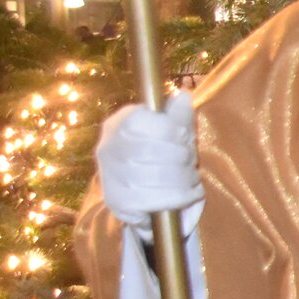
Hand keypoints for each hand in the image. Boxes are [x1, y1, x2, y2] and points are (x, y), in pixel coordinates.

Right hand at [95, 96, 203, 229]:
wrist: (134, 193)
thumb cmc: (157, 153)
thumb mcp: (170, 130)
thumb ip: (178, 115)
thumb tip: (184, 95)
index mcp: (119, 123)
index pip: (154, 124)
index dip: (178, 134)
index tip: (184, 139)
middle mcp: (108, 148)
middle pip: (160, 151)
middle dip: (185, 158)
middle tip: (190, 162)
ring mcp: (111, 176)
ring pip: (163, 176)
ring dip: (187, 178)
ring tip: (191, 178)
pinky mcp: (119, 202)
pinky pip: (163, 199)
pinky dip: (185, 196)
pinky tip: (188, 193)